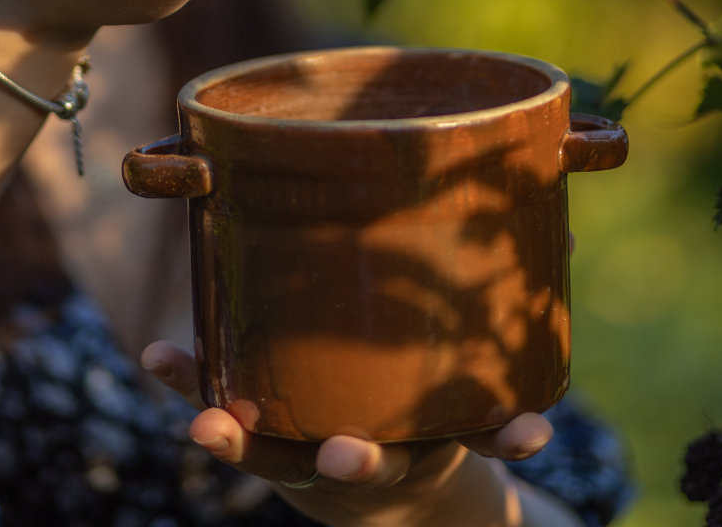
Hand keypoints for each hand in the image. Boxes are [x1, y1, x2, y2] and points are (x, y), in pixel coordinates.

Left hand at [141, 342, 558, 526]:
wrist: (384, 493)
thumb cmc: (422, 408)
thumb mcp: (470, 381)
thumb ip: (504, 307)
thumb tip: (565, 228)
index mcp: (432, 438)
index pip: (482, 439)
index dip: (504, 434)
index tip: (530, 432)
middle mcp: (365, 451)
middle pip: (361, 467)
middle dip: (355, 460)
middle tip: (350, 453)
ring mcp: (304, 450)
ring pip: (269, 456)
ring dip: (239, 440)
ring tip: (208, 427)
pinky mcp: (259, 428)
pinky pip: (219, 403)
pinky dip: (188, 381)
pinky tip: (155, 356)